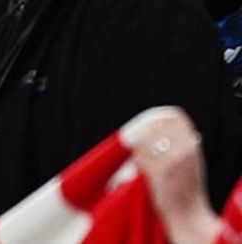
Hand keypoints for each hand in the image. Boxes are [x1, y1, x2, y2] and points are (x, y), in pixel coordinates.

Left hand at [131, 108, 221, 243]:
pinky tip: (145, 170)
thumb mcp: (191, 160)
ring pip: (144, 142)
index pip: (175, 118)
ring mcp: (171, 159)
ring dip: (140, 150)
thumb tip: (158, 125)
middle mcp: (184, 149)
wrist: (189, 213)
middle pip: (154, 128)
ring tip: (147, 161)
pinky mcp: (158, 171)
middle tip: (148, 149)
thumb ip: (180, 142)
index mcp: (193, 144)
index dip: (161, 120)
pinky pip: (140, 157)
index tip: (154, 127)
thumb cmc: (187, 187)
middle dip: (146, 137)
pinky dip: (139, 162)